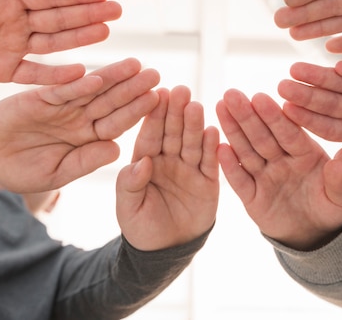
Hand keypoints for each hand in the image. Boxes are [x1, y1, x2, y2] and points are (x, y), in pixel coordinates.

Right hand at [0, 58, 160, 191]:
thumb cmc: (24, 168)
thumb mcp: (57, 173)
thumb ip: (85, 162)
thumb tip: (117, 151)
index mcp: (90, 137)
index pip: (118, 122)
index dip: (137, 111)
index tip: (157, 100)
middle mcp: (81, 117)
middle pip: (112, 100)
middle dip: (133, 87)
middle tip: (155, 74)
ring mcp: (63, 105)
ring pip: (92, 88)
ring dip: (113, 77)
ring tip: (134, 64)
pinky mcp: (40, 95)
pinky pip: (61, 89)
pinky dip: (77, 84)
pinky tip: (95, 77)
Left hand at [117, 86, 218, 250]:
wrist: (166, 251)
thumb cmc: (141, 227)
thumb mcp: (127, 208)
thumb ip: (130, 184)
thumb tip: (141, 163)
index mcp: (145, 159)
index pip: (150, 134)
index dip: (154, 115)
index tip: (157, 94)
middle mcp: (168, 158)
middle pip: (173, 131)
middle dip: (176, 111)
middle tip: (181, 90)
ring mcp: (189, 168)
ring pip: (192, 142)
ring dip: (195, 124)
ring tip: (196, 106)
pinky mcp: (208, 181)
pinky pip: (210, 162)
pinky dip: (212, 147)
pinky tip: (213, 130)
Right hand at [217, 89, 341, 249]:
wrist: (315, 236)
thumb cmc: (331, 209)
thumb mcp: (340, 200)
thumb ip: (339, 184)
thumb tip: (337, 165)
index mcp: (305, 154)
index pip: (287, 132)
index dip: (273, 116)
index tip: (260, 97)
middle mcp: (282, 160)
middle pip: (262, 135)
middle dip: (246, 115)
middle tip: (231, 93)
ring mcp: (265, 176)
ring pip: (246, 151)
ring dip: (232, 130)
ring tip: (220, 107)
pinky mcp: (252, 196)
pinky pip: (239, 180)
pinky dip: (228, 166)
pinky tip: (218, 148)